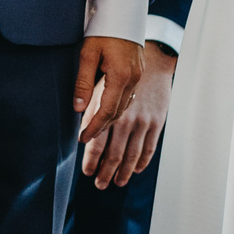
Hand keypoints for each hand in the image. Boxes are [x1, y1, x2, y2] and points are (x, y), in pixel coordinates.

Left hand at [73, 33, 143, 134]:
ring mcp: (138, 76)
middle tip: (86, 137)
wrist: (123, 12)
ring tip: (94, 127)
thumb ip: (83, 82)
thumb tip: (78, 108)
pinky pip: (128, 97)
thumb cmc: (104, 29)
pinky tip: (107, 110)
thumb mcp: (88, 54)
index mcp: (121, 75)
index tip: (83, 137)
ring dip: (110, 118)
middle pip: (117, 112)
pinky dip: (117, 107)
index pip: (107, 110)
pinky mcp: (138, 72)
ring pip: (124, 106)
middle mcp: (133, 79)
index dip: (94, 126)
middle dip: (102, 127)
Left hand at [81, 41, 173, 187]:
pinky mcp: (157, 119)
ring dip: (123, 169)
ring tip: (115, 182)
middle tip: (97, 182)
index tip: (82, 154)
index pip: (99, 126)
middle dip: (105, 167)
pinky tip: (135, 169)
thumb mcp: (93, 55)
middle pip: (116, 146)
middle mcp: (132, 110)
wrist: (155, 51)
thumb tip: (76, 108)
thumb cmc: (120, 50)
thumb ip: (84, 83)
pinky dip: (142, 159)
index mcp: (116, 93)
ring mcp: (146, 116)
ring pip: (133, 150)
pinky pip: (150, 144)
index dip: (90, 144)